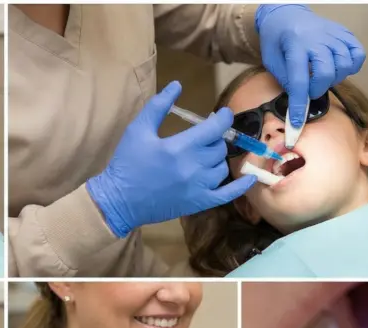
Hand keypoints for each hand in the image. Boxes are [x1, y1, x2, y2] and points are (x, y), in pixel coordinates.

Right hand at [86, 81, 256, 238]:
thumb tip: (177, 85)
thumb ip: (158, 106)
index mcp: (181, 147)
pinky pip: (228, 194)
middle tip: (203, 138)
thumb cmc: (127, 163)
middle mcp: (194, 167)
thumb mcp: (138, 130)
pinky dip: (240, 186)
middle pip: (219, 147)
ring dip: (216, 159)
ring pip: (222, 167)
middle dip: (214, 139)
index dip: (222, 118)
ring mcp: (199, 187)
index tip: (222, 114)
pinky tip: (249, 178)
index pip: (215, 128)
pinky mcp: (199, 203)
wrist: (119, 200)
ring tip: (205, 156)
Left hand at [256, 4, 365, 126]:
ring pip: (344, 65)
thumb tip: (299, 101)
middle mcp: (316, 39)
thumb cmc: (277, 40)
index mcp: (294, 45)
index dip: (299, 105)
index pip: (299, 80)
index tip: (296, 123)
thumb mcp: (271, 60)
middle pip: (327, 73)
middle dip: (317, 89)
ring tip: (322, 77)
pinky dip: (352, 66)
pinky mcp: (344, 34)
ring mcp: (333, 35)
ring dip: (334, 78)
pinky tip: (338, 68)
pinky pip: (357, 54)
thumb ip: (286, 79)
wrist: (286, 15)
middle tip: (309, 90)